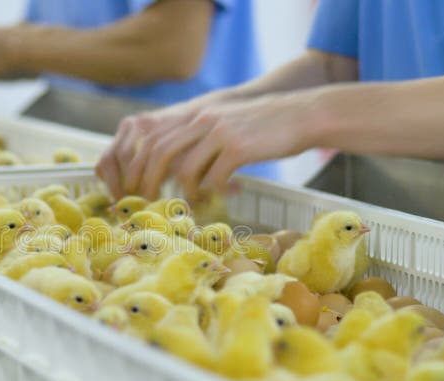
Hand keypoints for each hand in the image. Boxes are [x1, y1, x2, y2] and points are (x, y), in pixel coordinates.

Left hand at [100, 92, 318, 198]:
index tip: (138, 186)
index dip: (140, 164)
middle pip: (159, 153)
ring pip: (185, 169)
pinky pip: (215, 178)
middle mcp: (203, 120)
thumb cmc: (267, 126)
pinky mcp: (239, 147)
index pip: (154, 139)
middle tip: (149, 203)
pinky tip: (232, 192)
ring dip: (185, 192)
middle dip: (148, 182)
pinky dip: (217, 192)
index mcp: (197, 115)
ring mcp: (220, 133)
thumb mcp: (227, 125)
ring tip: (194, 202)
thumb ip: (203, 142)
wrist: (305, 114)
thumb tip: (183, 173)